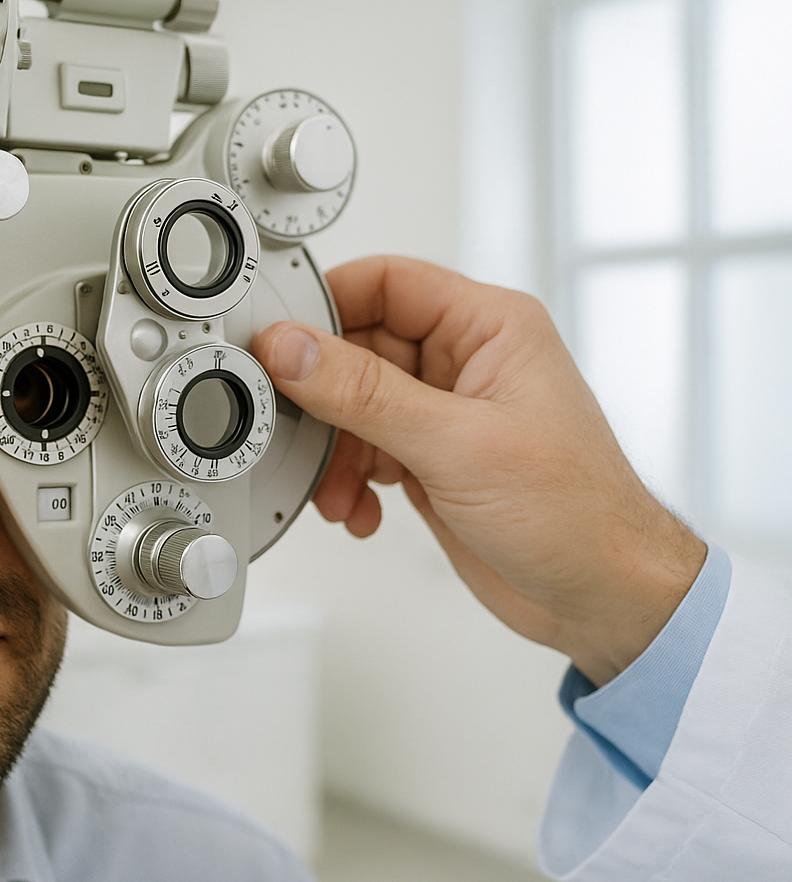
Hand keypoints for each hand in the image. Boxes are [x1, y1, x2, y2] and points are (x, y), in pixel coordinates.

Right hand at [252, 255, 705, 684]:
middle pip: (358, 349)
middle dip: (324, 398)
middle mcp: (465, 361)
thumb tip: (294, 348)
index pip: (386, 283)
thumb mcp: (456, 444)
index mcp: (489, 326)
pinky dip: (349, 480)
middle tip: (299, 429)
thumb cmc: (576, 513)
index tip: (280, 342)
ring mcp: (446, 412)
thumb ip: (364, 394)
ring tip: (339, 489)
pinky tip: (362, 508)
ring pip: (353, 406)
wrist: (601, 598)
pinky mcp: (432, 459)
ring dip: (334, 451)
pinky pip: (364, 450)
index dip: (326, 306)